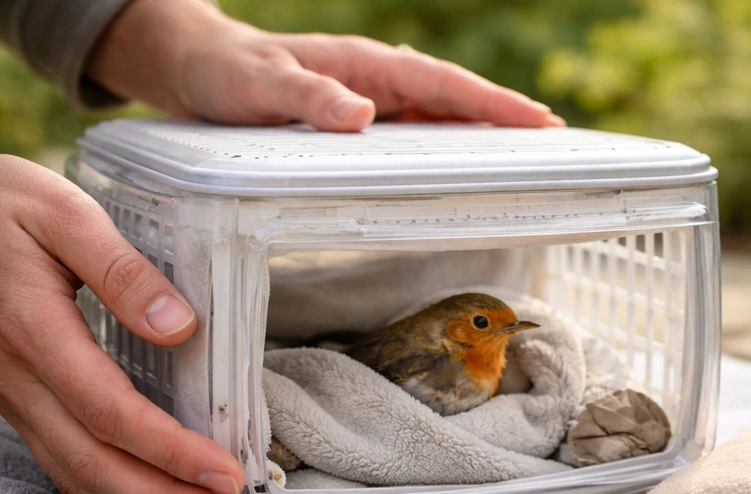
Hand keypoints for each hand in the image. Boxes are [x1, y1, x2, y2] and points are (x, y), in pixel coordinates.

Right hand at [0, 152, 246, 493]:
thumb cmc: (0, 207)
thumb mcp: (63, 212)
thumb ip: (120, 268)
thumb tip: (178, 324)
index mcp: (32, 331)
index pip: (109, 411)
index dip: (168, 450)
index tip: (225, 472)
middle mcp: (18, 380)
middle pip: (93, 464)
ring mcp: (14, 398)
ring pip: (75, 478)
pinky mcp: (20, 404)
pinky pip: (63, 468)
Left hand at [88, 0, 564, 130]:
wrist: (195, 67)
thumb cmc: (224, 72)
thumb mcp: (257, 85)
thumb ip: (305, 97)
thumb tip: (363, 116)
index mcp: (363, 67)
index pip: (441, 85)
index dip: (492, 104)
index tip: (538, 122)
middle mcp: (374, 82)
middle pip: (453, 100)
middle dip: (504, 118)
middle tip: (555, 142)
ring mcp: (369, 101)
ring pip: (438, 118)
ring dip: (480, 135)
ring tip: (524, 158)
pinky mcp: (358, 123)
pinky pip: (412, 135)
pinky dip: (443, 148)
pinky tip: (459, 169)